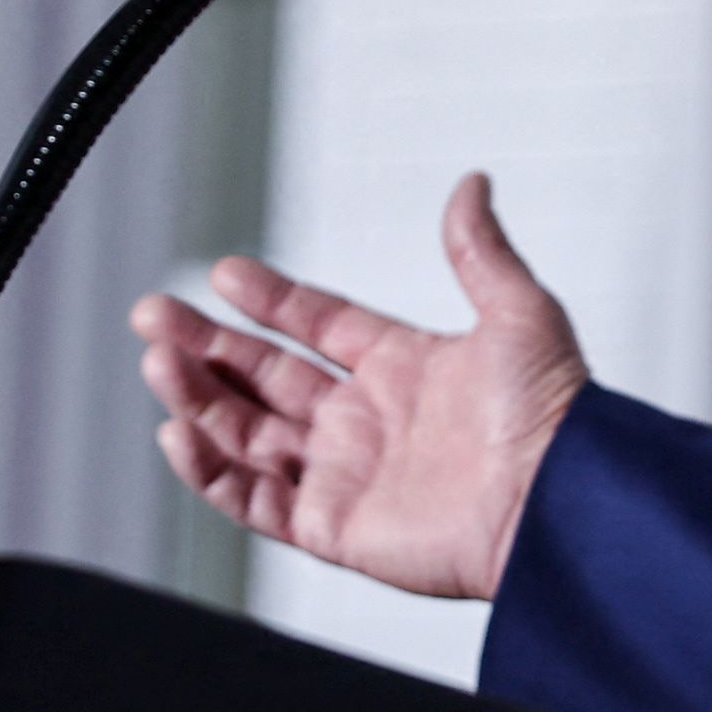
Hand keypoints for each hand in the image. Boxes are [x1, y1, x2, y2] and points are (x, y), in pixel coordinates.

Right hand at [128, 173, 591, 601]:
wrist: (558, 503)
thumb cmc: (555, 415)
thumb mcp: (519, 313)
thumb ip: (479, 249)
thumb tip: (472, 183)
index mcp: (405, 369)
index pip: (319, 325)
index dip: (272, 300)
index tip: (224, 274)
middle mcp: (368, 422)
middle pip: (265, 377)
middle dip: (206, 345)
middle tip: (154, 313)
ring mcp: (347, 476)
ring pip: (247, 433)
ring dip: (197, 397)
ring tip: (157, 360)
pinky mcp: (333, 528)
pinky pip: (254, 499)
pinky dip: (210, 471)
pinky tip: (179, 430)